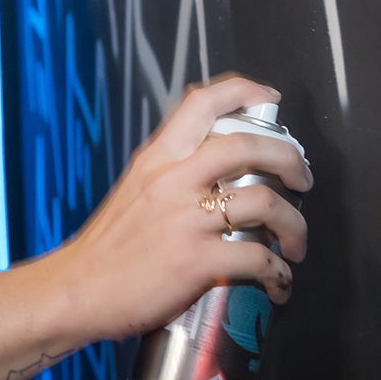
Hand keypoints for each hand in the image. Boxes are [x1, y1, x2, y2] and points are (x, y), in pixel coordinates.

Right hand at [59, 77, 311, 339]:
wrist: (78, 289)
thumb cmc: (107, 247)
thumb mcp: (134, 190)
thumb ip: (170, 175)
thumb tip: (212, 171)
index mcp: (157, 158)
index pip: (202, 103)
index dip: (243, 91)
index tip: (269, 98)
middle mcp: (173, 180)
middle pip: (248, 146)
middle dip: (290, 158)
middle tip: (302, 179)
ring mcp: (187, 219)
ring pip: (266, 203)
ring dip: (296, 225)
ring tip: (296, 243)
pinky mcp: (197, 261)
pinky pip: (259, 259)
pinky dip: (280, 274)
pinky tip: (278, 283)